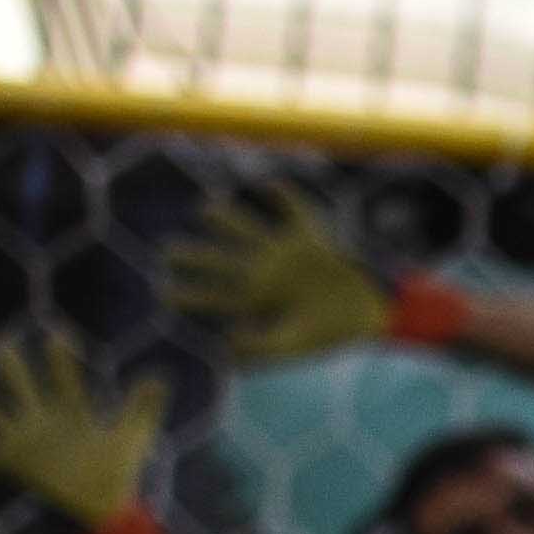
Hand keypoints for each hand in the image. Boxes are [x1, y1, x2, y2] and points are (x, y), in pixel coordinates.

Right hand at [0, 331, 161, 528]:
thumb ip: (143, 408)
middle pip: (24, 388)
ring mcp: (26, 442)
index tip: (57, 332)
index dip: (61, 358)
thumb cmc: (120, 476)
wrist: (105, 511)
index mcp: (71, 414)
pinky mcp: (13, 463)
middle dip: (13, 368)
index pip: (64, 380)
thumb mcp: (133, 437)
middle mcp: (44, 423)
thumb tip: (158, 379)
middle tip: (3, 343)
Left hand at [164, 188, 391, 365]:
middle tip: (167, 252)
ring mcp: (284, 254)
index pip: (214, 296)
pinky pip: (293, 211)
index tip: (164, 295)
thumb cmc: (329, 334)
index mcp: (256, 300)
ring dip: (224, 220)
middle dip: (193, 256)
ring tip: (204, 210)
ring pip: (245, 230)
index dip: (188, 296)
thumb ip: (261, 349)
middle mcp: (263, 272)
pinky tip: (268, 185)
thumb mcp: (292, 346)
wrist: (368, 315)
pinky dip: (283, 197)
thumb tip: (226, 346)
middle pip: (220, 260)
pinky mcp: (309, 238)